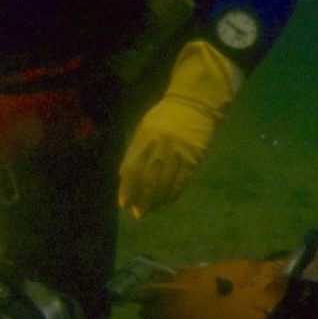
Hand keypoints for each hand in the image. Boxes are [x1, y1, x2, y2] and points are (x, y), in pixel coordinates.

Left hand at [118, 39, 241, 217]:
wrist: (193, 105)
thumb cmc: (165, 117)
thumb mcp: (145, 128)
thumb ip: (136, 150)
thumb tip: (128, 178)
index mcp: (144, 137)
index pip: (132, 167)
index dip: (127, 188)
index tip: (124, 203)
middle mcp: (159, 146)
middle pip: (147, 179)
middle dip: (141, 199)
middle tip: (138, 213)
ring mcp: (177, 153)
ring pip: (164, 184)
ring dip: (156, 200)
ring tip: (151, 210)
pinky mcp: (192, 159)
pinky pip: (180, 182)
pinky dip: (172, 194)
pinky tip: (166, 202)